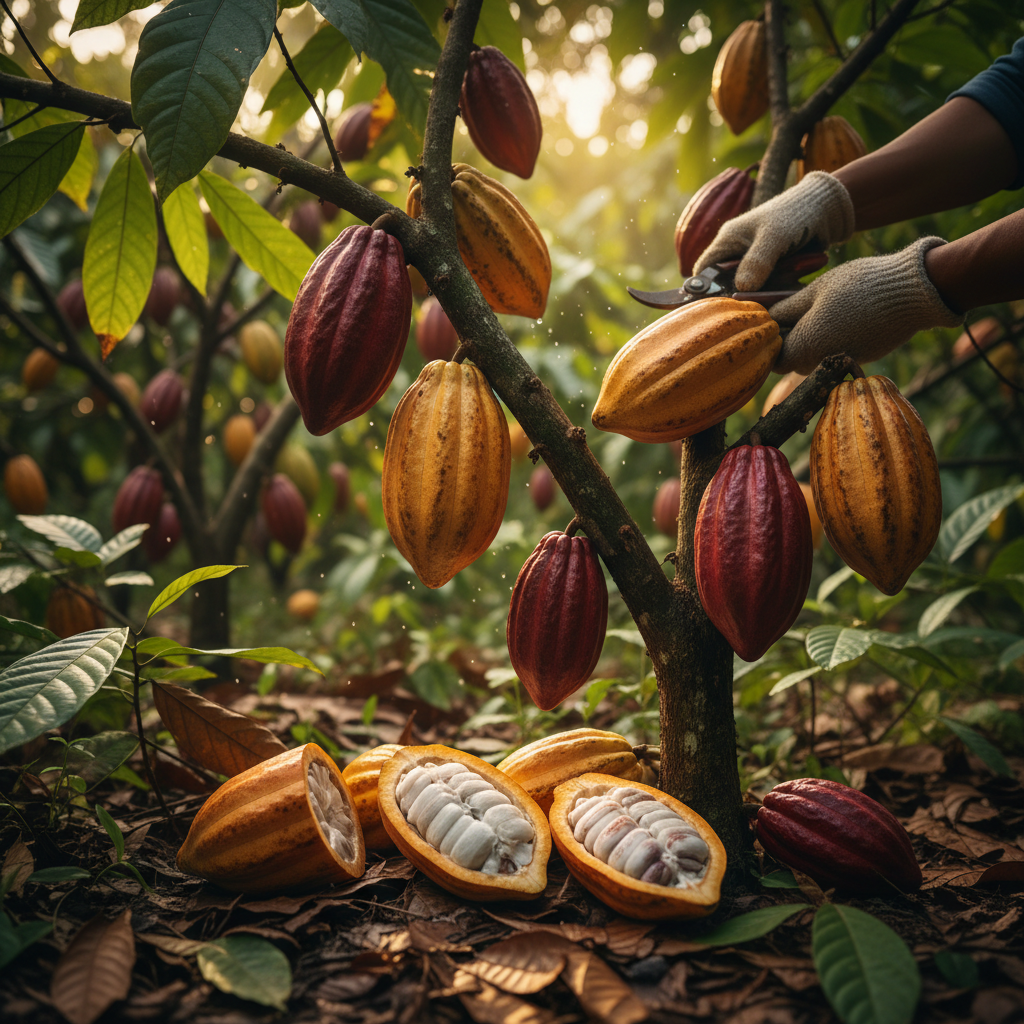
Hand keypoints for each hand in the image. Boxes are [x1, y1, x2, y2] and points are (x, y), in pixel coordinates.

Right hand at [695, 172, 855, 290]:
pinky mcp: (774, 272)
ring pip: (753, 290)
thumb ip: (757, 262)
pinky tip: (795, 287)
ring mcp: (757, 264)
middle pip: (728, 286)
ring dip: (769, 293)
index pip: (704, 271)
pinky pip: (772, 289)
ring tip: (784, 288)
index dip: (706, 290)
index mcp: (728, 241)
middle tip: (758, 304)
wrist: (829, 208)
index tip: (719, 307)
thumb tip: (741, 290)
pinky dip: (782, 291)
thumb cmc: (797, 213)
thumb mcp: (775, 236)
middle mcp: (738, 253)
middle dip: (744, 296)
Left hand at [768, 237, 962, 373]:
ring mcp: (843, 362)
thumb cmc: (859, 286)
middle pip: (794, 360)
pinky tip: (842, 315)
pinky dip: (833, 338)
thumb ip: (786, 308)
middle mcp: (821, 364)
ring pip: (815, 357)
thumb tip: (766, 318)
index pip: (774, 360)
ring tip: (819, 309)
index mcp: (805, 348)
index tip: (774, 322)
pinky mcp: (862, 358)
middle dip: (791, 340)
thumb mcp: (814, 291)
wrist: (914, 293)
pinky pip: (837, 352)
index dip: (771, 342)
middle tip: (793, 310)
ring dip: (811, 339)